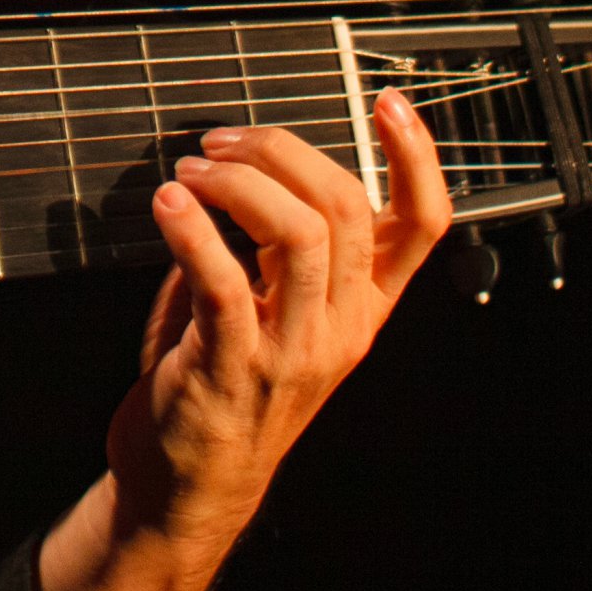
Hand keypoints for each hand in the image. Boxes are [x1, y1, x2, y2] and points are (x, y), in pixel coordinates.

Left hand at [108, 90, 451, 553]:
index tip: (389, 103)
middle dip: (282, 152)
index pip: (424, 225)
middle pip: (347, 208)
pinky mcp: (235, 367)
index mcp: (362, 308)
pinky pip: (224, 281)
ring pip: (300, 235)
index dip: (416, 157)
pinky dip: (193, 228)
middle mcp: (341, 328)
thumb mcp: (273, 312)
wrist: (187, 487)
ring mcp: (293, 351)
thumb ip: (271, 246)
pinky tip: (167, 205)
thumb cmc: (223, 386)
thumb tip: (242, 170)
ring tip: (190, 172)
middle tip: (221, 143)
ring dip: (238, 184)